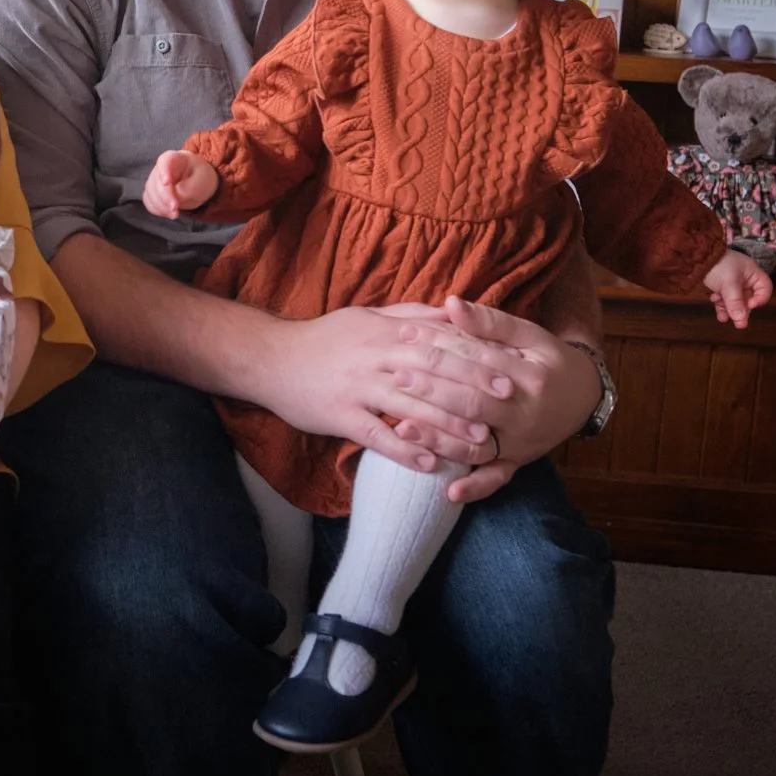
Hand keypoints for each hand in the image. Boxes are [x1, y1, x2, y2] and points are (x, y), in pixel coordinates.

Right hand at [143, 151, 217, 218]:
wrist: (199, 184)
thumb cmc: (201, 178)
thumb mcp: (202, 181)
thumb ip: (188, 188)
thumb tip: (175, 196)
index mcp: (176, 158)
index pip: (165, 161)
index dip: (163, 171)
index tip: (167, 183)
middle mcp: (161, 167)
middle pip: (155, 181)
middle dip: (164, 197)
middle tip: (175, 208)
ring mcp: (155, 180)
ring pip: (150, 192)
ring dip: (161, 205)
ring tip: (175, 214)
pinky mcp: (153, 192)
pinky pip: (148, 201)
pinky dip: (157, 209)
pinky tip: (169, 213)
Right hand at [246, 302, 516, 477]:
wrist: (269, 359)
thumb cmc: (324, 339)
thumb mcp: (366, 316)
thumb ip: (409, 315)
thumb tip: (452, 311)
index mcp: (383, 332)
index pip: (437, 342)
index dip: (474, 356)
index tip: (506, 369)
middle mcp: (374, 357)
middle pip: (431, 372)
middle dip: (471, 388)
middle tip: (505, 404)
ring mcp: (356, 388)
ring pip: (410, 407)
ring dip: (448, 426)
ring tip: (479, 442)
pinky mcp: (339, 416)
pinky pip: (376, 435)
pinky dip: (405, 451)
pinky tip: (430, 464)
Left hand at [408, 297, 604, 503]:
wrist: (584, 397)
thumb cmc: (548, 359)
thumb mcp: (529, 334)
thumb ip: (490, 322)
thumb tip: (450, 303)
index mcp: (529, 375)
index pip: (478, 361)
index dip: (441, 347)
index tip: (406, 336)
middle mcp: (526, 413)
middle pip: (473, 402)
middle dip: (433, 390)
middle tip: (396, 376)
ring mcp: (522, 442)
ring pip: (478, 444)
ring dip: (440, 440)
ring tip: (402, 428)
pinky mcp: (518, 462)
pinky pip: (496, 479)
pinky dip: (475, 488)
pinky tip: (449, 493)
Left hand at [704, 251, 772, 327]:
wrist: (695, 255)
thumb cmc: (718, 264)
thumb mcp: (729, 283)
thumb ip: (735, 302)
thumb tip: (741, 321)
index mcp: (753, 274)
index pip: (764, 289)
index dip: (760, 299)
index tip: (750, 305)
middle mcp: (745, 279)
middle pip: (749, 299)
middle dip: (741, 310)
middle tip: (738, 323)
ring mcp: (732, 283)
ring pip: (735, 301)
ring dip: (729, 309)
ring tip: (723, 317)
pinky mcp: (720, 286)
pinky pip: (724, 299)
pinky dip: (720, 304)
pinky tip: (714, 302)